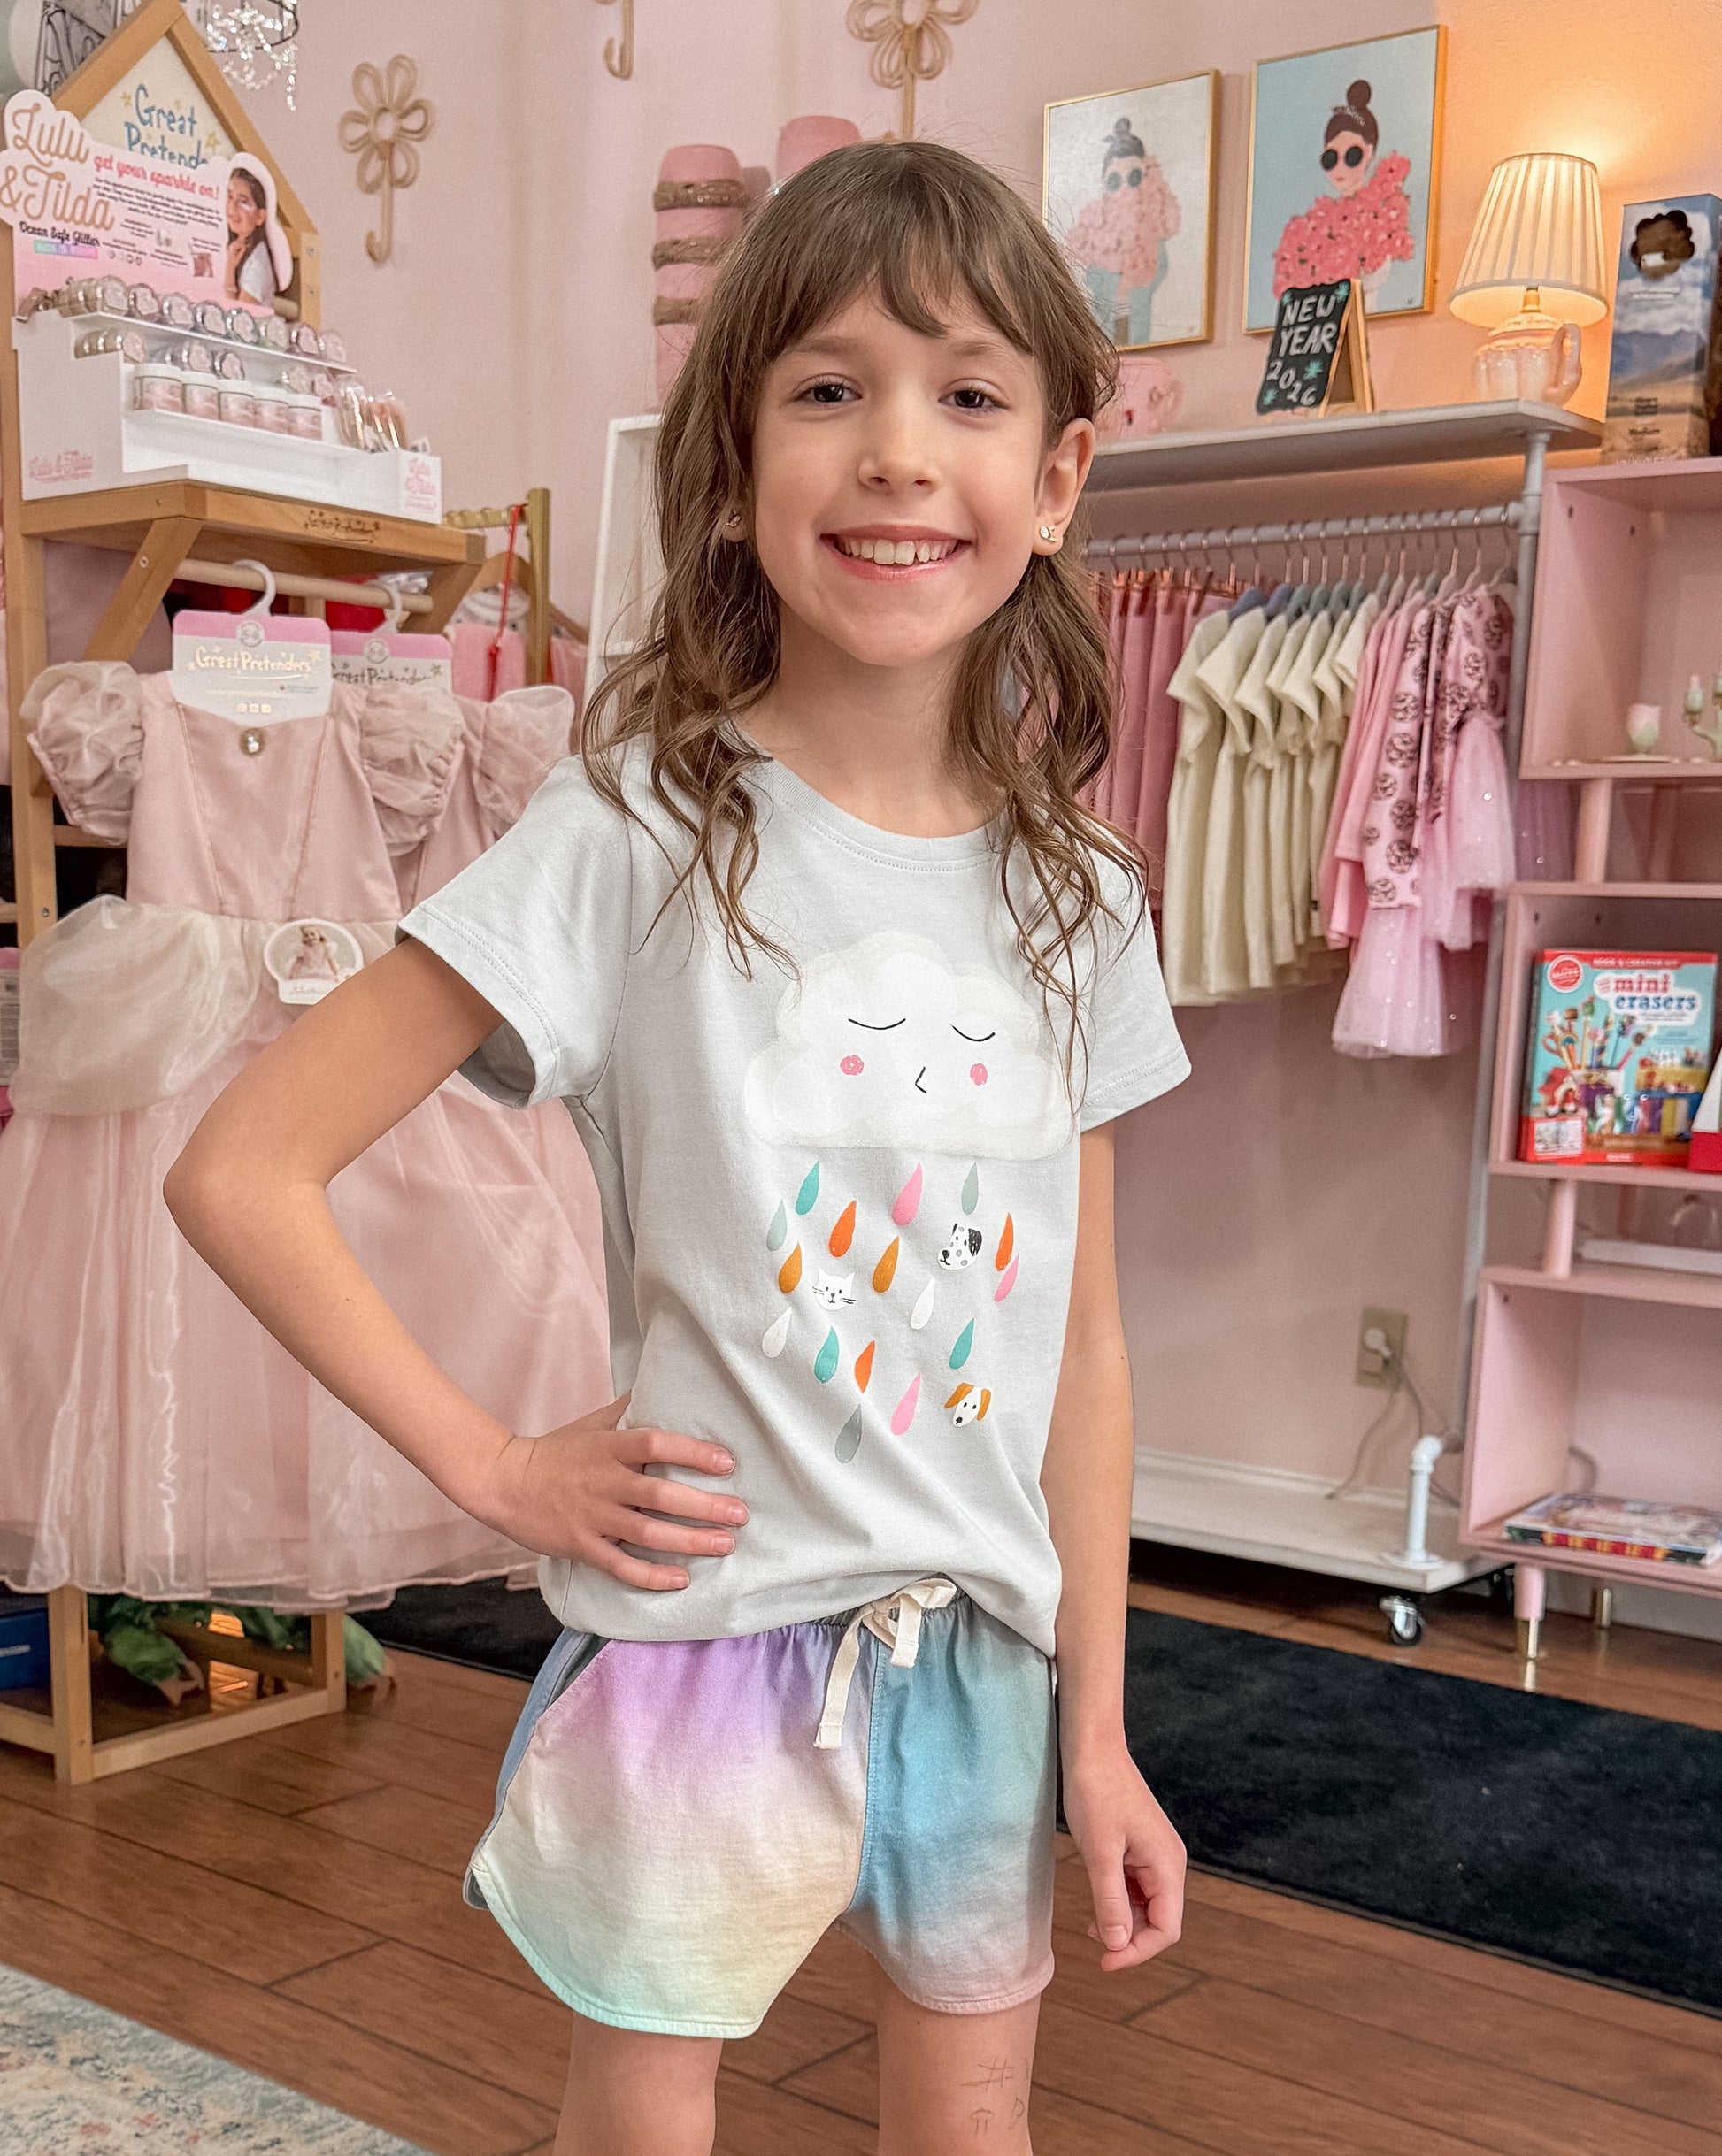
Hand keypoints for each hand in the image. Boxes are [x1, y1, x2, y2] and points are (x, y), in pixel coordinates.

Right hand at [468, 1393, 746, 1590]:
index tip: (727, 1462)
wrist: (503, 1482)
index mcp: (608, 1448)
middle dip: (704, 1506)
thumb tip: (662, 1385)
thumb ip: (628, 1410)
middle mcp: (604, 1482)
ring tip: (725, 1545)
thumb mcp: (592, 1424)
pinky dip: (651, 1576)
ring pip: (647, 1533)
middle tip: (740, 1514)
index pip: (656, 1444)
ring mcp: (592, 1517)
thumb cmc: (555, 1451)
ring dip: (690, 1541)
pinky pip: (620, 1566)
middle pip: (660, 1494)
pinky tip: (681, 1579)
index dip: (692, 1452)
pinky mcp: (581, 1546)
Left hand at [1061, 1738, 1185, 1969]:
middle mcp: (1169, 1863)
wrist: (1093, 1750)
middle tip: (1095, 1946)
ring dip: (1124, 1922)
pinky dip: (1120, 1902)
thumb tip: (1118, 1945)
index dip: (1139, 1952)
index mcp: (1167, 1864)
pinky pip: (1137, 1888)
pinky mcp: (1141, 1849)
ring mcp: (1156, 1855)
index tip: (1105, 1961)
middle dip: (1131, 1939)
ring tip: (1092, 1927)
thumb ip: (1110, 1899)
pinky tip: (1098, 1903)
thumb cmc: (1096, 1793)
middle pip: (1161, 1921)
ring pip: (1148, 1906)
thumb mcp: (1099, 1851)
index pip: (1167, 1928)